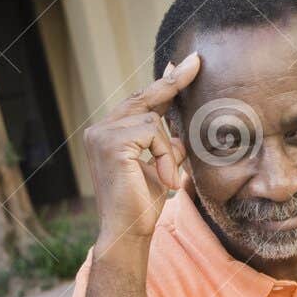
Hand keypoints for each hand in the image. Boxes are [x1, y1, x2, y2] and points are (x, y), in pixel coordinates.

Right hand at [83, 53, 200, 245]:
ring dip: (168, 151)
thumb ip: (167, 144)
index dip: (164, 84)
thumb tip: (178, 122)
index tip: (182, 64)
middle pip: (145, 99)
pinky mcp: (110, 142)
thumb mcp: (161, 167)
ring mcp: (102, 134)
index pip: (141, 103)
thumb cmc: (142, 206)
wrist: (128, 234)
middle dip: (172, 83)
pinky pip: (151, 132)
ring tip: (166, 179)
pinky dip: (164, 155)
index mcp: (109, 133)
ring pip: (152, 120)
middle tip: (196, 62)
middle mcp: (100, 129)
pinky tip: (162, 179)